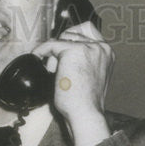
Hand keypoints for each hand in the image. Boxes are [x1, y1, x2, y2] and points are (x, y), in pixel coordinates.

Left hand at [33, 20, 113, 145]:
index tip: (60, 49)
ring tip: (55, 72)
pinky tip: (37, 56)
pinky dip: (42, 50)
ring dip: (55, 54)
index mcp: (107, 53)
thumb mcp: (89, 77)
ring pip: (63, 39)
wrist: (85, 114)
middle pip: (73, 33)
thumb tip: (61, 54)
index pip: (88, 32)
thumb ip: (83, 63)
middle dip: (62, 49)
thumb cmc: (84, 104)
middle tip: (56, 68)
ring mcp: (89, 47)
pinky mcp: (73, 51)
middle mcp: (101, 47)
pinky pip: (51, 44)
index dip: (71, 38)